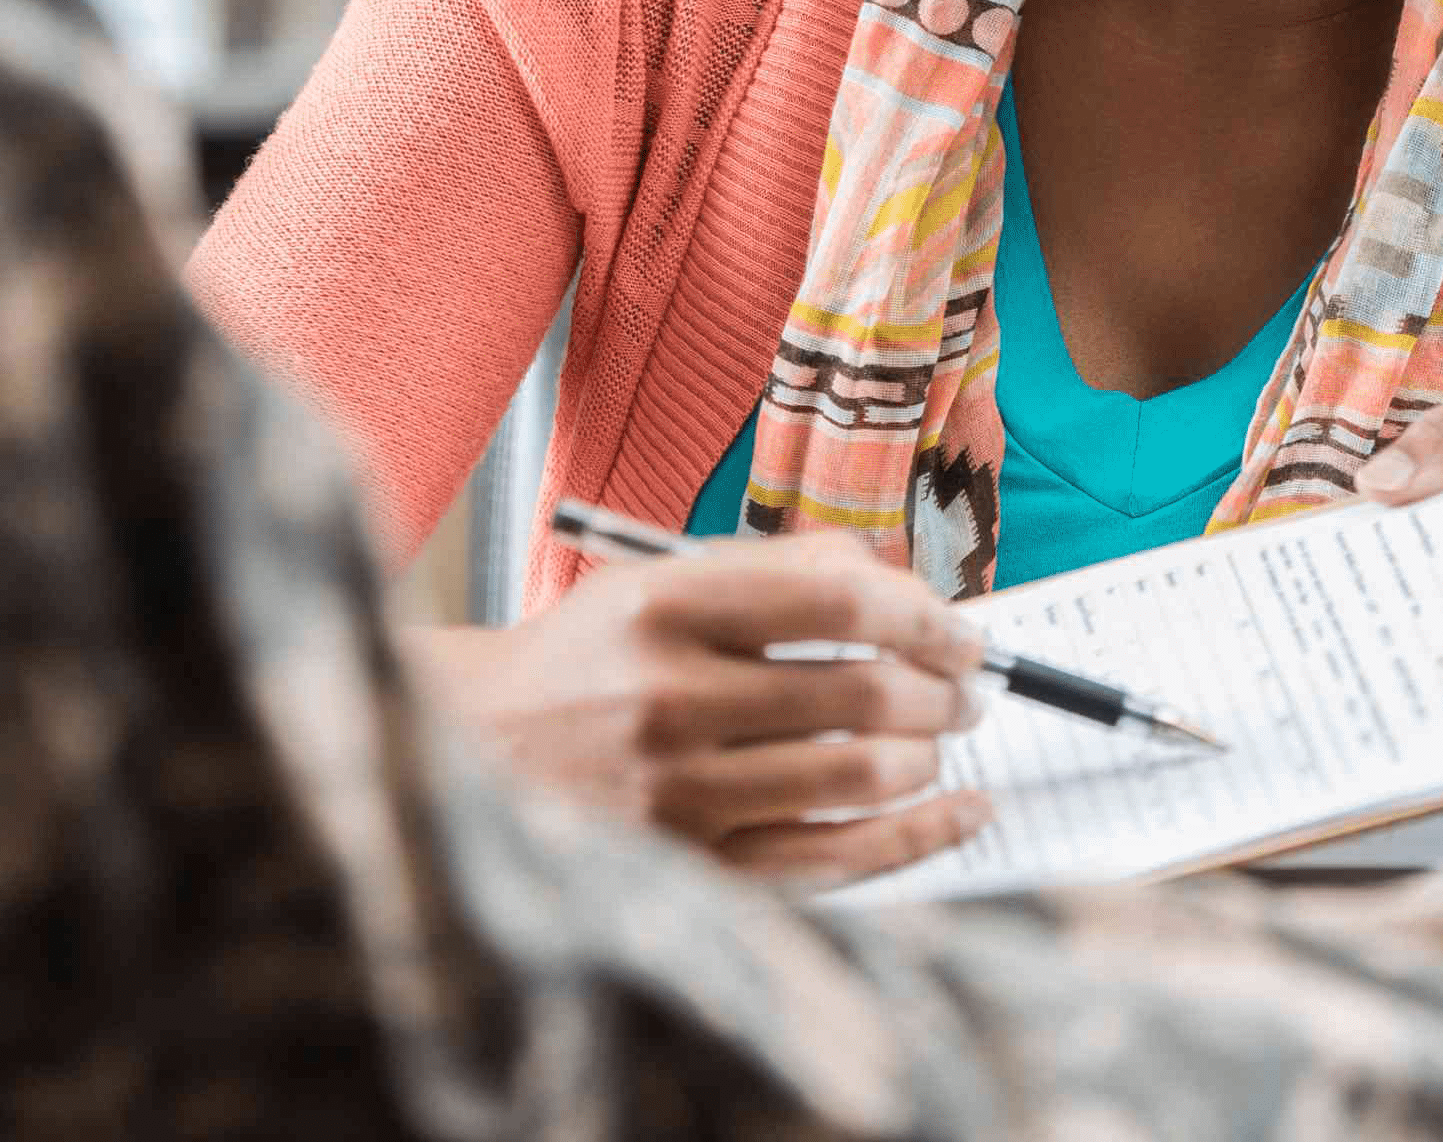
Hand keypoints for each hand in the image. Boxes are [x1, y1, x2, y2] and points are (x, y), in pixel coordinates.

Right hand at [402, 529, 992, 883]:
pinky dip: (920, 837)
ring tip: (938, 742)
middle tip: (967, 692)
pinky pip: (837, 861)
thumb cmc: (591, 658)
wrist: (475, 749)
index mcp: (662, 606)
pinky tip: (964, 813)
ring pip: (857, 778)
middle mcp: (667, 698)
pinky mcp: (691, 868)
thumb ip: (782, 575)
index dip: (925, 616)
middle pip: (859, 692)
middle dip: (941, 692)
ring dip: (928, 758)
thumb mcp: (661, 582)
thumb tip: (910, 589)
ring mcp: (678, 794)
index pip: (838, 600)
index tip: (964, 634)